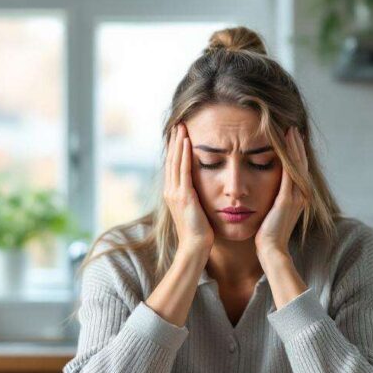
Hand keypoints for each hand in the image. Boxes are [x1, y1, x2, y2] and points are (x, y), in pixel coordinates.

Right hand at [164, 123, 214, 254]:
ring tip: (182, 127)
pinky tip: (187, 142)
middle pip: (171, 160)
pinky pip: (183, 170)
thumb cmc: (200, 233)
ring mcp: (175, 193)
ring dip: (178, 143)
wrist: (195, 247)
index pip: (173, 166)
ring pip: (175, 162)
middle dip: (175, 141)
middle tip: (179, 124)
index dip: (176, 149)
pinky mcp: (183, 196)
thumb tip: (201, 189)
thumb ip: (195, 198)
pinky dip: (184, 155)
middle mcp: (170, 191)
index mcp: (172, 194)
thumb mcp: (196, 210)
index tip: (180, 134)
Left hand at [255, 127, 308, 259]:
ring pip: (297, 166)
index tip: (292, 138)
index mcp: (299, 198)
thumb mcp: (274, 212)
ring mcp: (296, 197)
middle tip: (293, 129)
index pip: (299, 170)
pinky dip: (288, 158)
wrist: (271, 250)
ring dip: (294, 147)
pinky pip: (289, 173)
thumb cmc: (268, 234)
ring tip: (290, 131)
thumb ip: (276, 200)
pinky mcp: (287, 199)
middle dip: (297, 146)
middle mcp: (302, 195)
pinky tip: (284, 145)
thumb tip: (269, 191)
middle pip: (301, 164)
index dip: (297, 154)